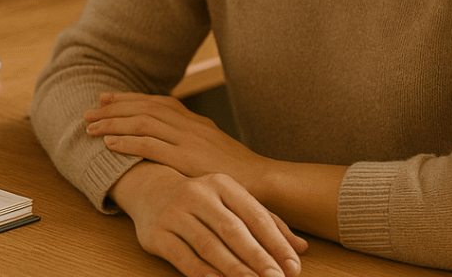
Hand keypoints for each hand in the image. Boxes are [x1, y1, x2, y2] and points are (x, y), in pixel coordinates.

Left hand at [85, 93, 269, 191]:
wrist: (262, 182)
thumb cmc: (238, 172)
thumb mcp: (214, 149)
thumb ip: (192, 142)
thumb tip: (170, 142)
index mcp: (195, 121)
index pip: (157, 101)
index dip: (130, 99)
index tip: (108, 99)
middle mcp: (190, 125)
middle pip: (145, 108)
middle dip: (115, 108)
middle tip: (90, 111)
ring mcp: (188, 140)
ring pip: (142, 123)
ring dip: (113, 124)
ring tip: (91, 127)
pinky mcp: (186, 159)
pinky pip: (150, 146)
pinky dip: (127, 142)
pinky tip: (109, 145)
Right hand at [111, 162, 306, 276]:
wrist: (150, 189)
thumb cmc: (202, 200)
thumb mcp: (234, 202)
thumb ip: (268, 223)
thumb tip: (302, 248)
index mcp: (222, 184)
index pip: (255, 216)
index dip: (275, 243)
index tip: (292, 267)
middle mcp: (198, 194)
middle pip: (233, 230)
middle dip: (258, 258)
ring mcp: (175, 213)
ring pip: (209, 245)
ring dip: (234, 269)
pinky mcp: (158, 234)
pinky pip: (184, 257)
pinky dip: (202, 273)